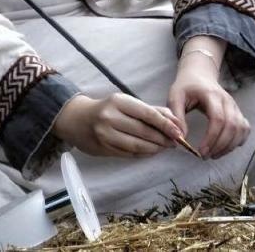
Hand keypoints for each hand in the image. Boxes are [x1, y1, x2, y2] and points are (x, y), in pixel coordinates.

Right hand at [53, 92, 187, 157]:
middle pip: (143, 131)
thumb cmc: (107, 108)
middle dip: (162, 138)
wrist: (76, 119)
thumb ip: (151, 109)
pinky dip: (143, 153)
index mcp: (119, 102)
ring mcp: (105, 135)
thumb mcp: (127, 102)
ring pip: (136, 145)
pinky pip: (128, 153)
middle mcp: (110, 118)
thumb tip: (174, 120)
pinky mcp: (102, 149)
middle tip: (175, 142)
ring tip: (165, 147)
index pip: (147, 114)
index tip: (178, 131)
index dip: (165, 124)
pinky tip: (151, 151)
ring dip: (154, 148)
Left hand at [169, 51, 249, 158]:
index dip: (212, 138)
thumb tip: (181, 138)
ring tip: (214, 155)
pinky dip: (238, 140)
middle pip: (232, 126)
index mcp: (212, 95)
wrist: (200, 74)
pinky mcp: (237, 112)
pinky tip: (226, 147)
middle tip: (205, 156)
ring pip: (240, 129)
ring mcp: (235, 106)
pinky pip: (245, 128)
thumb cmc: (186, 87)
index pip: (218, 118)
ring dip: (229, 146)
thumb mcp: (175, 96)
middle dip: (220, 146)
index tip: (200, 151)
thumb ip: (176, 116)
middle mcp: (227, 100)